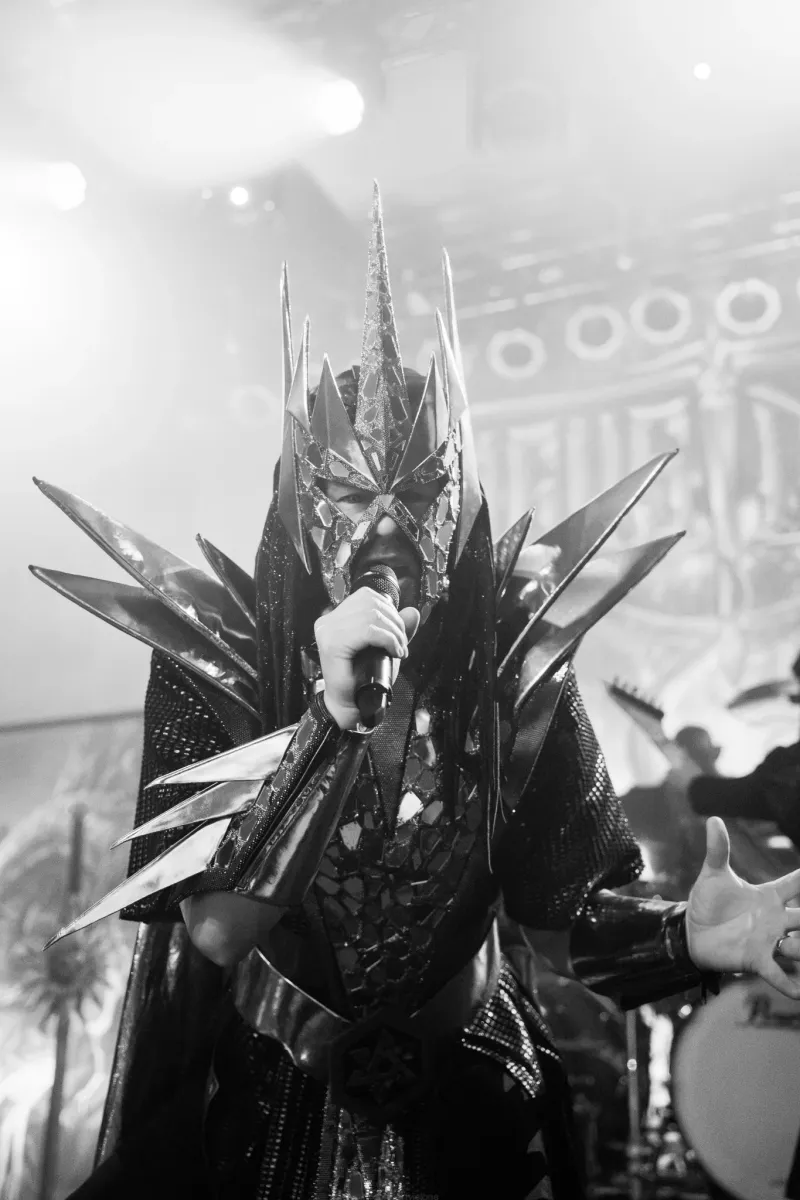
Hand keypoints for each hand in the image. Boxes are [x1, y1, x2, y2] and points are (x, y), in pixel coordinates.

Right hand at [314, 591, 419, 729]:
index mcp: (336, 618)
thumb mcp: (385, 648)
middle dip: (395, 622)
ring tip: (398, 649)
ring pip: (371, 615)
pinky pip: (367, 631)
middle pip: (370, 603)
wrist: (351, 705)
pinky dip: (387, 639)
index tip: (398, 633)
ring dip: (393, 632)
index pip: (365, 596)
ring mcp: (328, 631)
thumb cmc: (364, 679)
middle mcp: (328, 621)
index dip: (389, 610)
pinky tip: (394, 652)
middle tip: (401, 644)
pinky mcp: (333, 644)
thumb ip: (397, 629)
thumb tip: (412, 611)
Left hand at [685, 816, 799, 998]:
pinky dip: (787, 984)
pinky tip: (797, 992)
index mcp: (768, 896)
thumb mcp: (712, 875)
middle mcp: (775, 919)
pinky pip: (776, 974)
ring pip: (799, 946)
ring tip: (792, 946)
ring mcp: (768, 941)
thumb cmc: (708, 902)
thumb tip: (713, 819)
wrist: (690, 931)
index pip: (796, 884)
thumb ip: (718, 849)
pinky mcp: (756, 960)